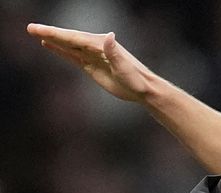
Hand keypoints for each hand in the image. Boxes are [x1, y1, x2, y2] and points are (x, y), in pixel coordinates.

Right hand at [27, 23, 155, 101]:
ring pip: (68, 45)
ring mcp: (92, 56)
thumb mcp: (125, 68)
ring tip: (35, 33)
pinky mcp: (91, 65)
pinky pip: (72, 56)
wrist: (143, 89)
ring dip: (52, 39)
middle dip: (49, 33)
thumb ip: (115, 53)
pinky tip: (49, 45)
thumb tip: (109, 36)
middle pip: (68, 39)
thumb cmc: (136, 79)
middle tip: (30, 28)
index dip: (56, 34)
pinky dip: (60, 50)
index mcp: (101, 45)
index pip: (75, 38)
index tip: (40, 31)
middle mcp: (96, 47)